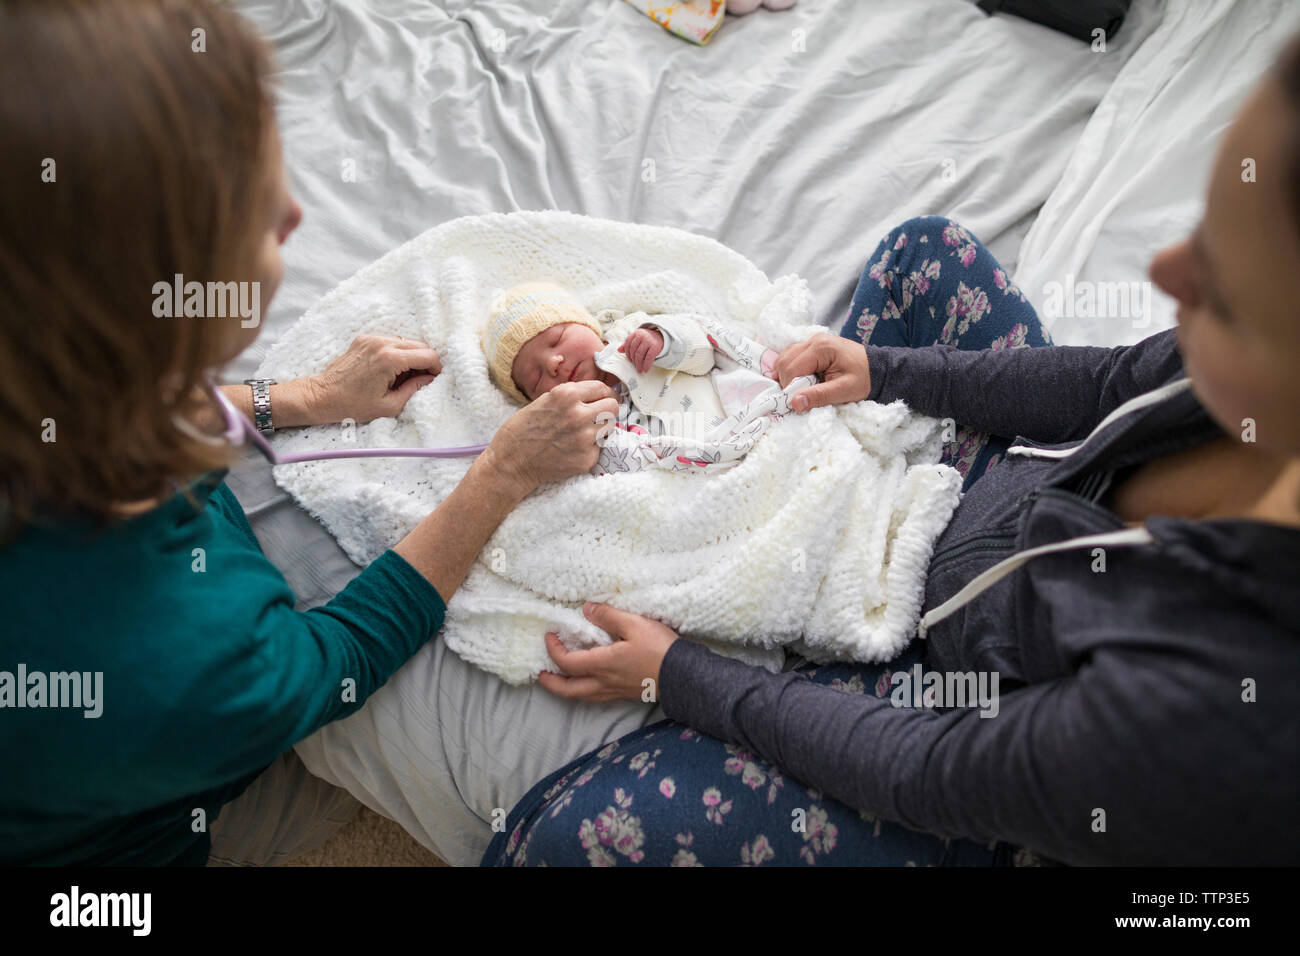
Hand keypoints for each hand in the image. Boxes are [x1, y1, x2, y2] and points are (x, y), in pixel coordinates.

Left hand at [307, 335, 441, 423]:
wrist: (322, 396)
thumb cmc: (353, 405)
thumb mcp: (389, 405)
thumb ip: (414, 389)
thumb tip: (429, 379)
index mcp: (390, 359)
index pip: (427, 355)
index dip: (436, 367)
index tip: (433, 378)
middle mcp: (381, 344)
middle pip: (419, 345)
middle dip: (425, 361)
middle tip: (420, 379)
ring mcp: (372, 339)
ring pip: (405, 342)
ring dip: (410, 357)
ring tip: (402, 377)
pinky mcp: (364, 340)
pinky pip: (390, 342)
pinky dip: (396, 353)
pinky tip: (389, 370)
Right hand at [484, 379, 619, 491]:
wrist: (511, 463)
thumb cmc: (522, 430)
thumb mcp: (543, 401)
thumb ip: (570, 396)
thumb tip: (594, 394)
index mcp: (567, 395)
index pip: (601, 388)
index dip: (603, 393)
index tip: (602, 398)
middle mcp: (579, 415)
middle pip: (612, 406)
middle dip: (606, 409)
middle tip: (597, 415)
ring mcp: (584, 438)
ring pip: (609, 426)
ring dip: (600, 428)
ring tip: (583, 432)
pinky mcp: (587, 459)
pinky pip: (599, 447)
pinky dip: (591, 447)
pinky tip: (574, 449)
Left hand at [538, 603, 678, 702]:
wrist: (683, 675)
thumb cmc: (659, 648)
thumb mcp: (634, 624)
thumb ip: (609, 616)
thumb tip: (587, 609)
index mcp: (602, 664)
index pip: (567, 662)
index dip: (553, 650)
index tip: (549, 636)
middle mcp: (604, 682)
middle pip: (568, 690)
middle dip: (550, 683)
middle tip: (541, 674)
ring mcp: (614, 691)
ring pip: (581, 696)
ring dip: (565, 689)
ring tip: (559, 679)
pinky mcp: (625, 693)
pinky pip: (596, 697)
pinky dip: (583, 690)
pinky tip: (587, 682)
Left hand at [618, 327, 664, 373]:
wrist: (663, 338)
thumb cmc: (648, 340)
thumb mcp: (638, 339)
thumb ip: (628, 344)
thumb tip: (618, 350)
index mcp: (636, 333)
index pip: (628, 344)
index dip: (627, 354)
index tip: (629, 360)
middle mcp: (642, 335)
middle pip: (633, 350)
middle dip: (633, 360)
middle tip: (635, 367)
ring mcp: (648, 340)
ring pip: (640, 355)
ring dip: (639, 364)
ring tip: (639, 370)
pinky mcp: (655, 346)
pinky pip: (649, 358)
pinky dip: (646, 365)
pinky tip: (645, 370)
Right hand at [774, 332, 871, 410]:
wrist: (877, 368)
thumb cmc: (863, 379)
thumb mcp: (844, 391)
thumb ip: (819, 396)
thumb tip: (794, 402)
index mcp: (821, 348)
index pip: (791, 369)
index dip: (789, 388)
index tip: (796, 402)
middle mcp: (814, 340)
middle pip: (784, 361)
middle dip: (786, 381)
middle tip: (798, 396)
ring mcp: (812, 340)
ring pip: (785, 357)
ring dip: (786, 375)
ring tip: (799, 388)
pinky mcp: (812, 345)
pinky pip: (791, 355)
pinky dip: (789, 369)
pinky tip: (797, 380)